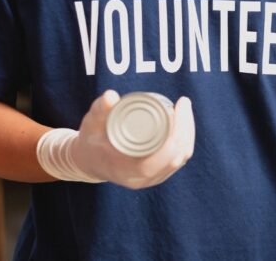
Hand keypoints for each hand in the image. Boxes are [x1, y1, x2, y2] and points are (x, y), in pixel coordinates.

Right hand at [72, 91, 195, 188]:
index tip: (178, 107)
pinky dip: (185, 140)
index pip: (164, 156)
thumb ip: (100, 110)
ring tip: (184, 108)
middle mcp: (144, 179)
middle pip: (177, 156)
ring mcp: (152, 178)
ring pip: (181, 157)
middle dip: (186, 128)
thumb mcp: (90, 125)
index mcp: (129, 171)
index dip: (177, 132)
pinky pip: (178, 158)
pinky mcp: (158, 173)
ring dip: (188, 133)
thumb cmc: (90, 141)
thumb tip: (110, 96)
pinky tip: (185, 122)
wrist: (88, 161)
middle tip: (183, 103)